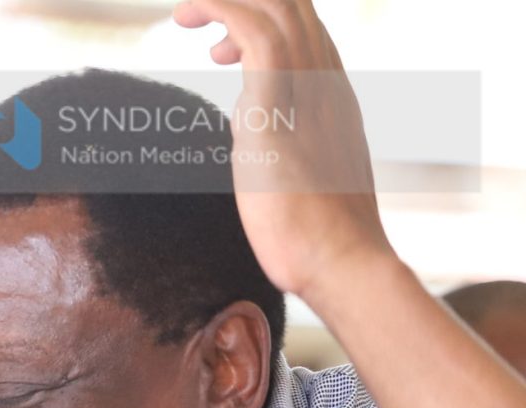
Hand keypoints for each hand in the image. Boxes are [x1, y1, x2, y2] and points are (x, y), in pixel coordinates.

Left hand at [172, 0, 392, 300]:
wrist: (341, 264)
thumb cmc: (318, 235)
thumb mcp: (304, 173)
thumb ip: (283, 142)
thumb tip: (254, 132)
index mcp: (333, 93)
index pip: (305, 27)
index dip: (263, 18)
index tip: (224, 49)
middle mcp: (325, 80)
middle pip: (293, 4)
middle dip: (244, 1)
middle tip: (198, 19)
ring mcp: (306, 91)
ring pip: (275, 5)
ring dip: (224, 0)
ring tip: (184, 15)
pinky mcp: (275, 111)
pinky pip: (254, 31)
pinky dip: (220, 8)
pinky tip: (190, 16)